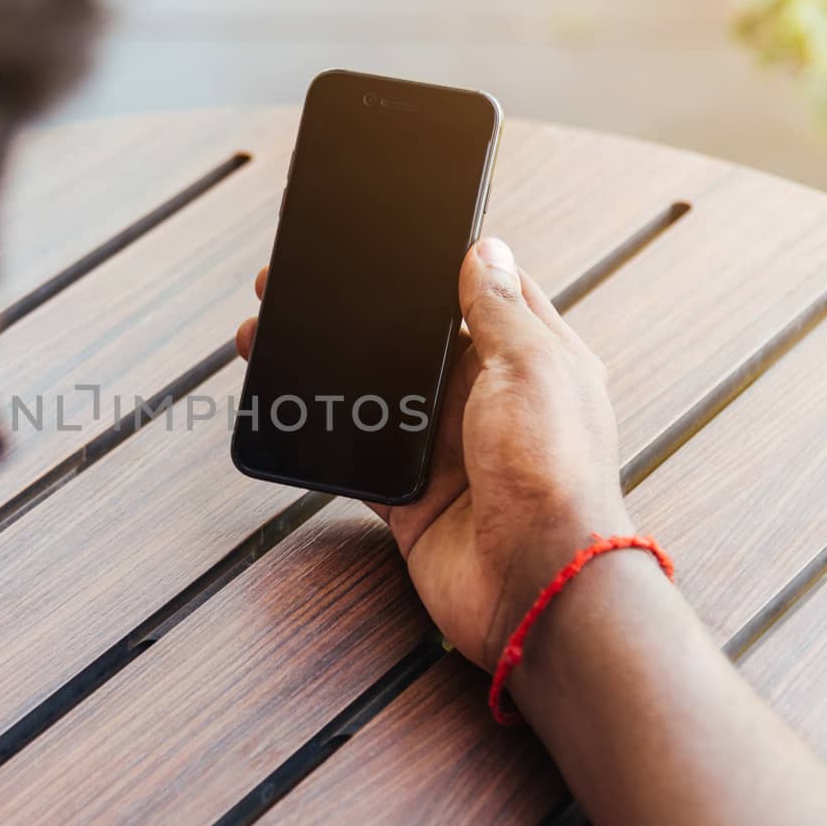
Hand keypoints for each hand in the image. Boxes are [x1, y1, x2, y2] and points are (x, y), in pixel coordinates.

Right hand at [235, 238, 628, 667]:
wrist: (536, 585)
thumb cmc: (553, 473)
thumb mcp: (532, 367)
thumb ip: (501, 309)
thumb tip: (486, 247)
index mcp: (533, 360)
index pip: (488, 295)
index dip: (444, 266)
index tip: (393, 240)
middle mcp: (490, 401)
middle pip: (417, 344)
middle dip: (365, 315)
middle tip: (304, 283)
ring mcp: (447, 450)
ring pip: (375, 396)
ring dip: (329, 369)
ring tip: (273, 334)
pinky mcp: (411, 497)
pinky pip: (355, 460)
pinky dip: (322, 437)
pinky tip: (285, 406)